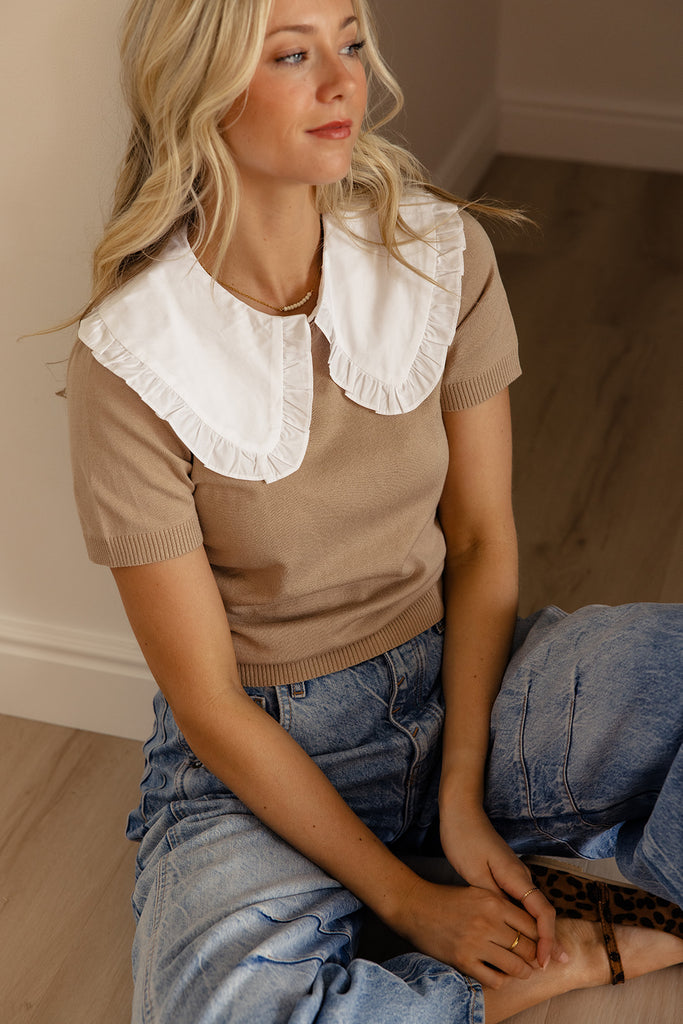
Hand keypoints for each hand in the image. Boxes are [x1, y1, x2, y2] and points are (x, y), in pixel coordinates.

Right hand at [393, 875, 540, 987]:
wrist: (415, 906)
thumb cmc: (447, 899)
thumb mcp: (478, 893)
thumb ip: (501, 907)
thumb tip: (528, 927)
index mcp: (493, 901)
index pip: (531, 925)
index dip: (541, 938)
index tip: (541, 945)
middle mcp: (488, 921)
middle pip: (527, 947)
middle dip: (534, 957)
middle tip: (535, 962)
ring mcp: (475, 942)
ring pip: (515, 966)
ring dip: (522, 972)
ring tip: (522, 971)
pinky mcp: (463, 960)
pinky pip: (494, 979)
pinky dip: (501, 981)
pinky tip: (499, 975)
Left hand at [439, 802, 563, 969]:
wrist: (461, 812)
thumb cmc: (464, 839)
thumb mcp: (474, 874)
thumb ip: (493, 900)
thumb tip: (509, 925)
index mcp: (516, 877)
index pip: (542, 913)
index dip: (546, 940)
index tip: (543, 962)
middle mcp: (521, 876)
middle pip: (543, 913)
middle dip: (548, 941)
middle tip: (551, 968)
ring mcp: (515, 875)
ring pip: (533, 908)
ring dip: (537, 932)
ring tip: (539, 958)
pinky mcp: (506, 874)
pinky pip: (522, 901)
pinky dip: (525, 920)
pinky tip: (520, 933)